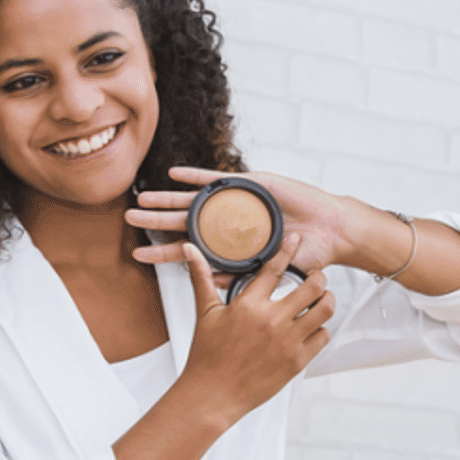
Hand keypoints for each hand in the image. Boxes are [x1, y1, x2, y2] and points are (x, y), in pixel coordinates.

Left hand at [127, 167, 358, 274]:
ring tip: (142, 197)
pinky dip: (195, 177)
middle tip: (128, 218)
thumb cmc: (307, 255)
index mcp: (230, 246)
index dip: (164, 252)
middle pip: (184, 221)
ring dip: (167, 198)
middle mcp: (229, 223)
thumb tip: (212, 284)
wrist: (332, 233)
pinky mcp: (250, 185)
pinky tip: (174, 174)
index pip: (190, 250)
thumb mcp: (271, 271)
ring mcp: (237, 203)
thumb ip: (243, 274)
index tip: (138, 254)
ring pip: (194, 200)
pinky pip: (217, 179)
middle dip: (156, 220)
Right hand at [133, 230, 335, 425]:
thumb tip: (190, 249)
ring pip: (324, 310)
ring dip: (327, 300)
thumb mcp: (205, 313)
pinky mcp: (297, 361)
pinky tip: (312, 327)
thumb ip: (202, 278)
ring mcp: (287, 342)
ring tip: (321, 298)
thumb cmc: (207, 355)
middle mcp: (271, 320)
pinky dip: (321, 328)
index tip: (297, 239)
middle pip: (312, 286)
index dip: (288, 249)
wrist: (213, 395)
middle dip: (319, 277)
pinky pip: (323, 336)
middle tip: (316, 277)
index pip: (274, 268)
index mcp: (248, 305)